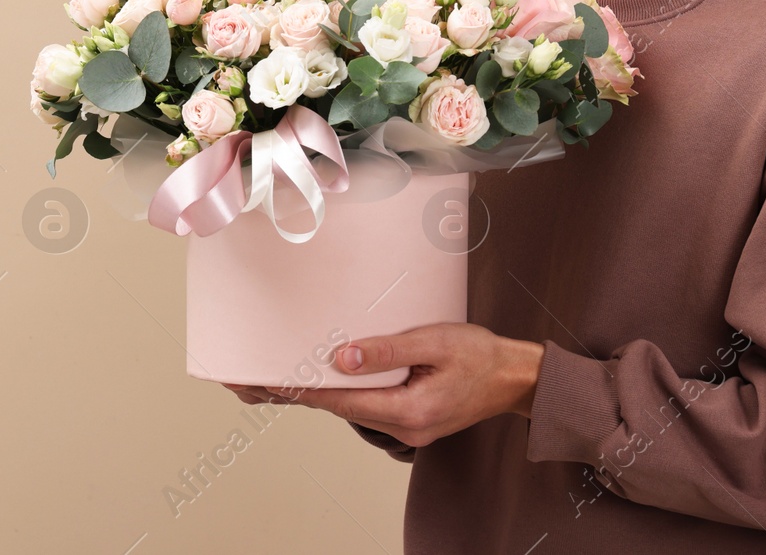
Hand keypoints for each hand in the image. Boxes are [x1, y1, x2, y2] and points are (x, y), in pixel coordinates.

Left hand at [220, 322, 543, 447]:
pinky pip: (364, 405)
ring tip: (271, 379)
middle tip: (247, 381)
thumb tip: (341, 358)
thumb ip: (388, 350)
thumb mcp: (435, 341)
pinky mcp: (409, 416)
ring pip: (348, 408)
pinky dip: (338, 393)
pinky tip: (319, 380)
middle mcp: (402, 425)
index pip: (340, 400)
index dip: (299, 389)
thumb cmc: (482, 355)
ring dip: (312, 393)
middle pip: (336, 409)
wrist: (518, 379)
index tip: (264, 381)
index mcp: (408, 410)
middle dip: (293, 394)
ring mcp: (405, 425)